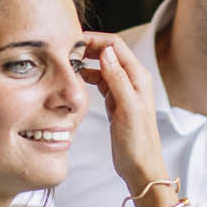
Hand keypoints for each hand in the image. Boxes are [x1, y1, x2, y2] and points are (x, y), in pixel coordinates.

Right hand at [79, 33, 168, 197]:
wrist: (141, 167)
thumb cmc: (138, 142)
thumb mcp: (127, 109)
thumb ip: (118, 80)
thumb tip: (106, 52)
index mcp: (138, 77)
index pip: (115, 46)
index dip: (95, 39)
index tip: (74, 40)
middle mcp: (132, 80)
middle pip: (108, 52)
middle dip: (88, 47)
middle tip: (66, 49)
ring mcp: (123, 90)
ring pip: (102, 66)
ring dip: (86, 61)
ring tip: (68, 62)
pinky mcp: (115, 101)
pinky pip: (100, 81)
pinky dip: (88, 76)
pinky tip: (77, 80)